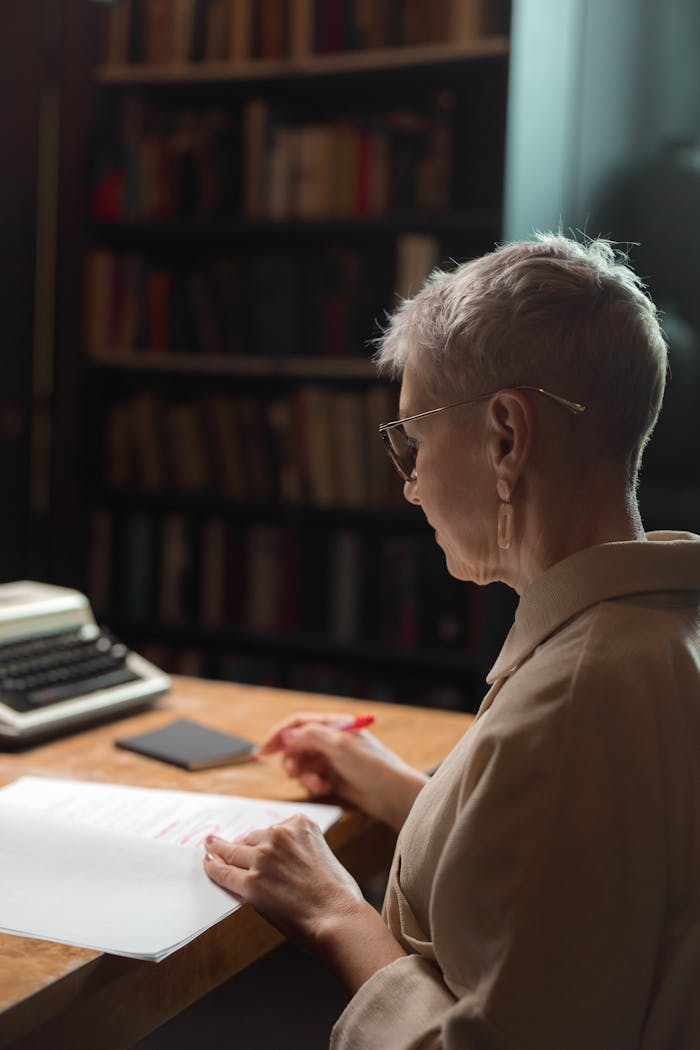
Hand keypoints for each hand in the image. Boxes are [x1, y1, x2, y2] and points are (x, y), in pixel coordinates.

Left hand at [204, 815, 405, 991]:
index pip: (271, 829)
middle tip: (227, 848)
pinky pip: (224, 873)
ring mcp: (264, 858)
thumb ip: (300, 850)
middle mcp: (280, 835)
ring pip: (234, 852)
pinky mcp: (252, 883)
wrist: (339, 918)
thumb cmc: (338, 895)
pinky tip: (208, 865)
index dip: (258, 839)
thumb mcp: (322, 855)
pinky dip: (213, 868)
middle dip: (242, 846)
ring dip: (221, 852)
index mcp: (300, 824)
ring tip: (210, 851)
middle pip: (251, 838)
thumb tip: (281, 862)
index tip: (248, 839)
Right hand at [258, 713, 427, 832]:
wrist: (394, 795)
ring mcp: (333, 760)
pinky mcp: (335, 779)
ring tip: (317, 784)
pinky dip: (314, 785)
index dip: (279, 734)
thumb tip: (286, 735)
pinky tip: (325, 789)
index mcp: (335, 725)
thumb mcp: (339, 746)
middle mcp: (332, 740)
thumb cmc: (372, 766)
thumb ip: (310, 737)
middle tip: (293, 772)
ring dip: (304, 775)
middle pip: (298, 745)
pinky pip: (313, 779)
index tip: (263, 750)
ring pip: (303, 765)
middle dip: (292, 759)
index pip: (299, 723)